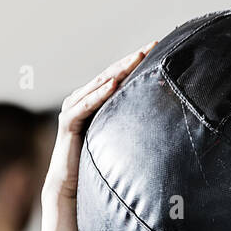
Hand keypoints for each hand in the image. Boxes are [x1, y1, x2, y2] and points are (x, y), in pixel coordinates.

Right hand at [41, 42, 156, 206]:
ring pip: (98, 84)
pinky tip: (113, 84)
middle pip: (110, 74)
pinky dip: (98, 94)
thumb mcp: (117, 138)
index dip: (137, 62)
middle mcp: (82, 99)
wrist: (70, 184)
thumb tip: (163, 121)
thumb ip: (130, 124)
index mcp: (95, 100)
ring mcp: (73, 108)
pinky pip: (84, 105)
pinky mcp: (68, 122)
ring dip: (118, 70)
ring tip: (137, 57)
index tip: (159, 48)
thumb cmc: (96, 163)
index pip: (119, 76)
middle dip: (131, 60)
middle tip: (152, 45)